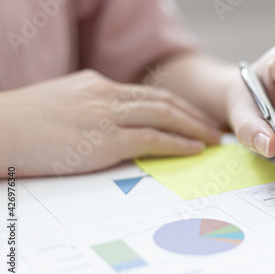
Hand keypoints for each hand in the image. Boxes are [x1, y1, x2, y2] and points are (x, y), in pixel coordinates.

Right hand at [0, 70, 221, 176]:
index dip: (176, 104)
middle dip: (192, 114)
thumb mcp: (63, 104)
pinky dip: (177, 142)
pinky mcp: (105, 140)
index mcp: (97, 85)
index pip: (148, 93)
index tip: (192, 115)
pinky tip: (193, 148)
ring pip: (164, 115)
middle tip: (212, 126)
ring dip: (193, 127)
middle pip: (163, 100)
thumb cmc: (22, 123)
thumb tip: (114, 122)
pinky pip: (152, 139)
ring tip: (212, 137)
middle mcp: (106, 95)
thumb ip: (92, 108)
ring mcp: (107, 115)